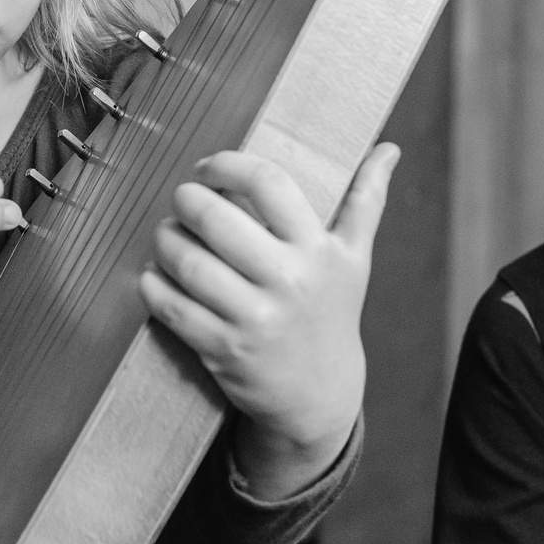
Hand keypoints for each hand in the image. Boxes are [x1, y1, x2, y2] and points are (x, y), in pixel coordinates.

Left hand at [137, 145, 396, 499]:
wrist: (319, 394)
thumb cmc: (331, 313)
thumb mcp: (354, 258)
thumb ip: (367, 200)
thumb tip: (389, 149)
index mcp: (317, 250)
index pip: (267, 183)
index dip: (227, 165)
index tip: (207, 169)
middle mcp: (287, 281)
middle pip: (217, 219)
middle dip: (187, 200)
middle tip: (181, 199)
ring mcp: (253, 318)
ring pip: (188, 262)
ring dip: (165, 238)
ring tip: (166, 233)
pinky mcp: (222, 349)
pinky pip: (172, 306)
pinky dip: (153, 283)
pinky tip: (155, 271)